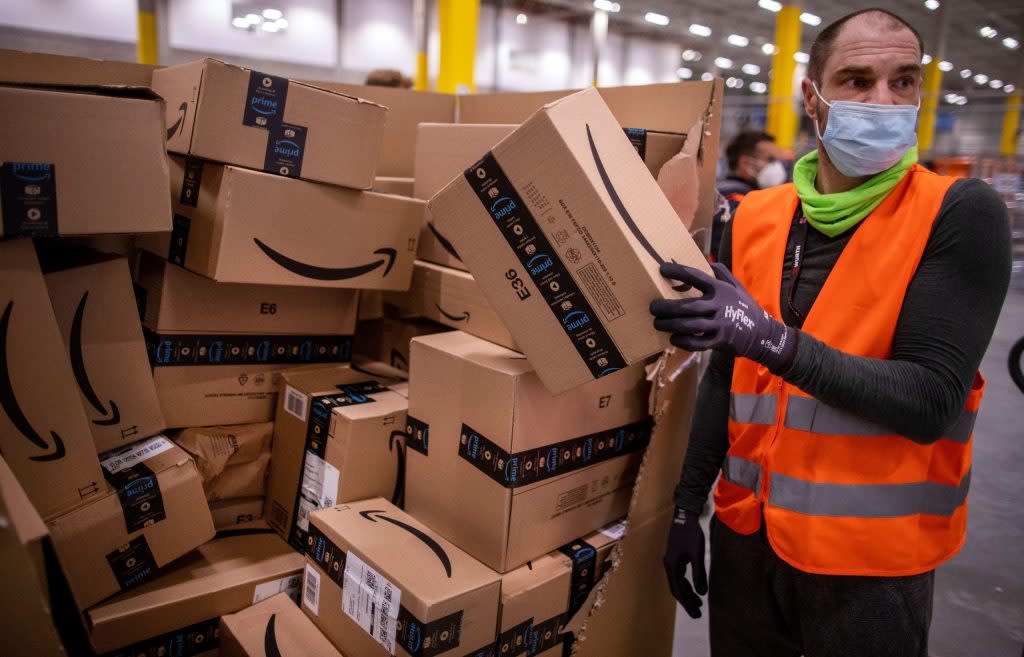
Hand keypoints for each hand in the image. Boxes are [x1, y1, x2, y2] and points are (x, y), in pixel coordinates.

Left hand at [650, 262, 796, 372]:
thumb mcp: (736, 286)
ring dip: (670, 325)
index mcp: (721, 290)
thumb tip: (706, 261)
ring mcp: (720, 325)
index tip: (662, 270)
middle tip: (653, 307)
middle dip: (667, 307)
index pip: (697, 277)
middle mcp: (720, 306)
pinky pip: (697, 343)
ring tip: (657, 323)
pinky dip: (683, 341)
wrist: (763, 333)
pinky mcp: (720, 341)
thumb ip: (721, 273)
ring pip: (690, 325)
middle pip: (688, 306)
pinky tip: (673, 338)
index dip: (679, 272)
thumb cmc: (745, 307)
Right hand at [663, 507, 707, 617]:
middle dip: (687, 602)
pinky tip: (694, 588)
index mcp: (672, 566)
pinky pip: (679, 576)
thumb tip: (702, 593)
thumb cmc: (691, 534)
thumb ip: (699, 573)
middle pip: (676, 589)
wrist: (684, 516)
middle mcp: (669, 565)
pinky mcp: (675, 557)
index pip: (678, 591)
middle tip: (698, 613)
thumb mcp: (697, 554)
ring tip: (698, 603)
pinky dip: (686, 585)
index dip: (687, 604)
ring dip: (687, 594)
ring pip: (677, 583)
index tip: (696, 614)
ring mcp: (671, 561)